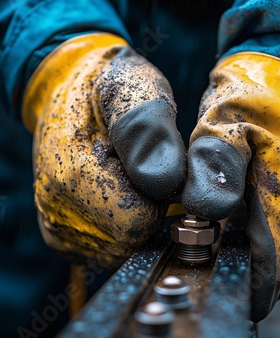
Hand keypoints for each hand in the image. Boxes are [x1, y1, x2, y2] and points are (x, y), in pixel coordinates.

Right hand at [23, 33, 185, 265]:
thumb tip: (164, 180)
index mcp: (74, 175)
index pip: (140, 220)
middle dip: (148, 209)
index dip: (159, 195)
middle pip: (131, 239)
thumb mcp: (133, 86)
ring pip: (121, 249)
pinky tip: (111, 197)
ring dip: (133, 220)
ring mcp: (58, 226)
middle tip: (136, 170)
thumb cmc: (104, 87)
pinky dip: (118, 230)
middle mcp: (58, 210)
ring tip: (122, 181)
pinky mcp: (61, 236)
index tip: (151, 164)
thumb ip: (149, 129)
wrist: (66, 92)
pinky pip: (106, 251)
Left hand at [182, 53, 279, 320]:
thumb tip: (208, 213)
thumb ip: (214, 167)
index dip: (254, 290)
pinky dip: (275, 249)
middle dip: (259, 285)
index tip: (233, 304)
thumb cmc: (258, 96)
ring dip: (268, 270)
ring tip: (236, 276)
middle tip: (226, 293)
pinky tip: (251, 246)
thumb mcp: (225, 122)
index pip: (274, 262)